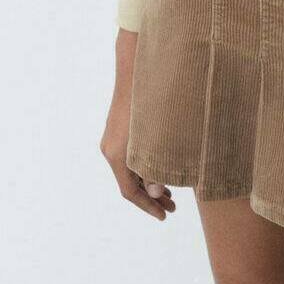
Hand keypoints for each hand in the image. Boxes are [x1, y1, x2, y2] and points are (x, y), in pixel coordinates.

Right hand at [100, 27, 176, 220]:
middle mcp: (110, 149)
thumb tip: (154, 193)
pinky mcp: (120, 129)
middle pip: (130, 182)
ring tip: (171, 192)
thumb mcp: (157, 138)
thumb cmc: (152, 101)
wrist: (136, 67)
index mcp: (117, 154)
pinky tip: (164, 168)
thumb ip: (156, 168)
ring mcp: (113, 139)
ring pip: (131, 170)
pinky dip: (146, 168)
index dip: (148, 206)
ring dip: (149, 183)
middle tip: (173, 207)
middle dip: (151, 197)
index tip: (164, 216)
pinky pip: (131, 157)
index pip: (130, 192)